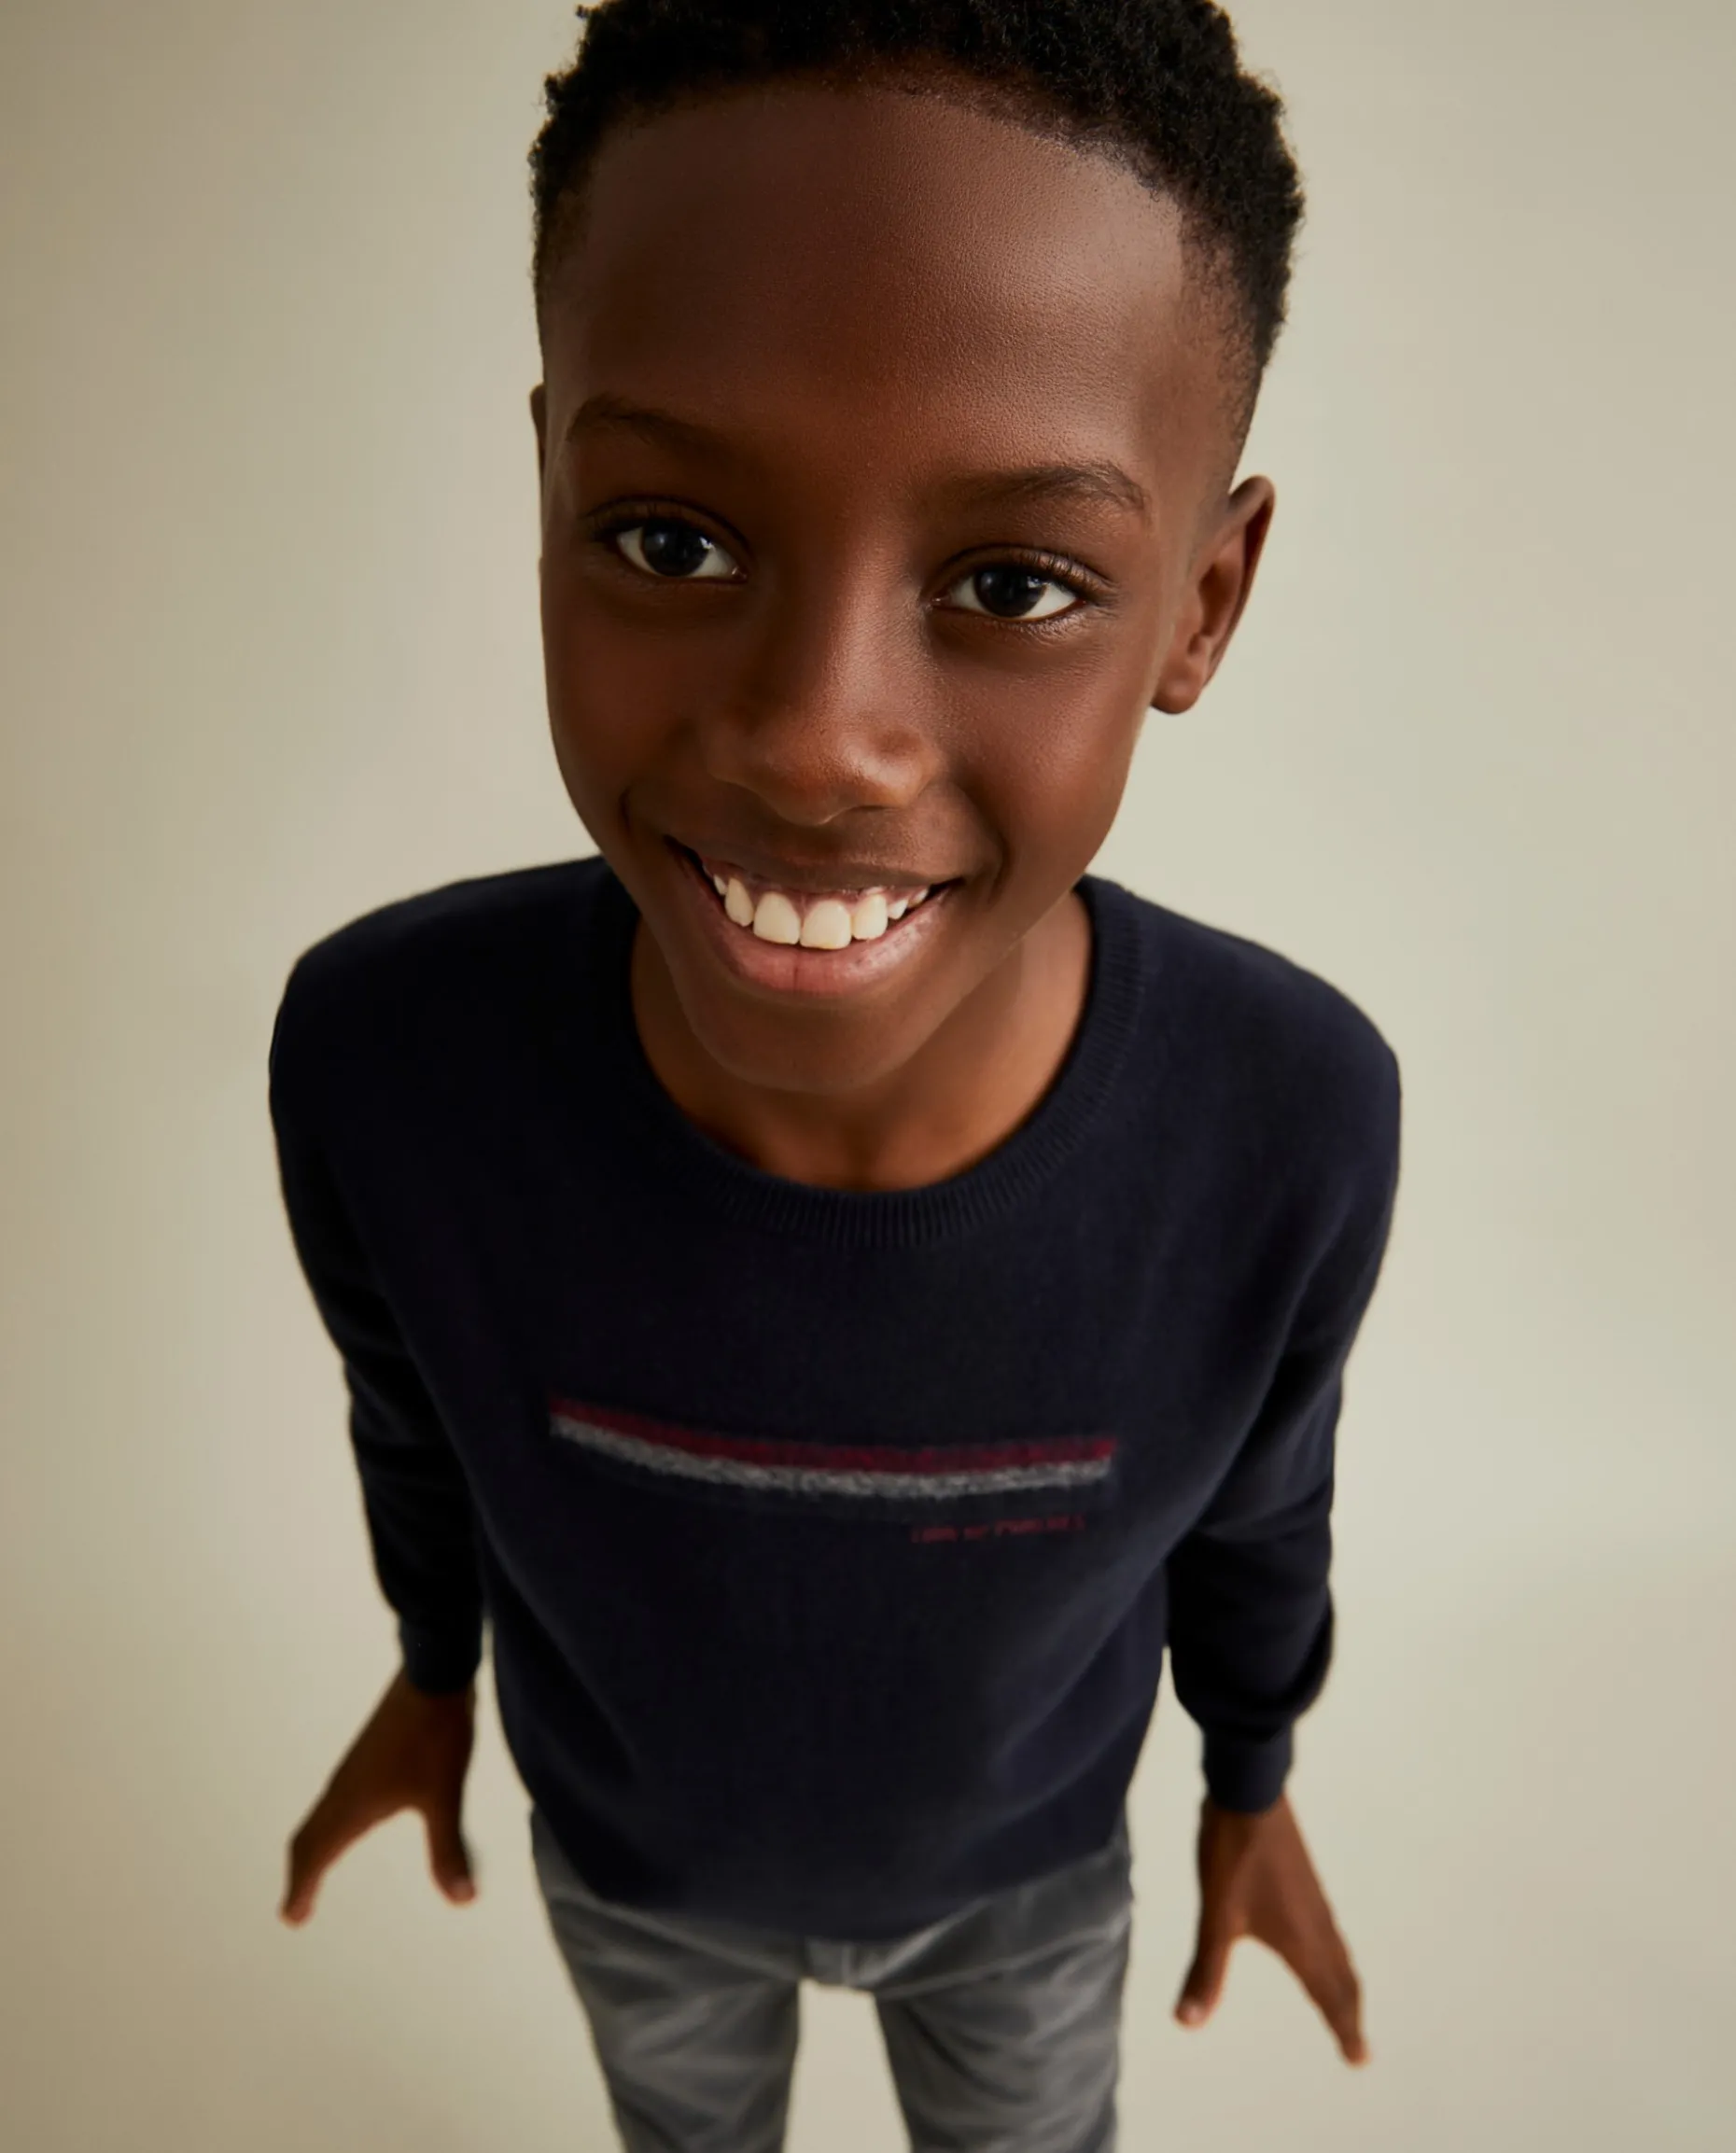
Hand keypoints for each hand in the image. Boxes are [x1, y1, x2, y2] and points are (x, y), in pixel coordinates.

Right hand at [280, 1665, 478, 1923]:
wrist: (433, 1672)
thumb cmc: (436, 1734)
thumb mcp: (445, 1796)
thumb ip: (449, 1849)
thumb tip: (462, 1899)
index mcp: (352, 1804)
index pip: (314, 1854)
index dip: (301, 1888)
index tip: (292, 1918)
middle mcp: (343, 1788)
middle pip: (308, 1838)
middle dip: (300, 1873)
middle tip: (296, 1905)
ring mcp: (353, 1768)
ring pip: (319, 1816)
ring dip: (313, 1848)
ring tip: (316, 1870)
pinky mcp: (367, 1754)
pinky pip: (334, 1800)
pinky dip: (329, 1824)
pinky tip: (352, 1820)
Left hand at [1174, 1791, 1367, 2063]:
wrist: (1250, 1793)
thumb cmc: (1234, 1855)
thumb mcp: (1216, 1916)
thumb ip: (1205, 1971)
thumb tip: (1185, 2022)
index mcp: (1301, 1941)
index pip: (1328, 1996)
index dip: (1343, 2029)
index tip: (1359, 2059)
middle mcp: (1316, 1925)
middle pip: (1342, 1979)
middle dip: (1348, 2013)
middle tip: (1356, 2044)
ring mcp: (1314, 1900)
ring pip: (1339, 1953)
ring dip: (1345, 1984)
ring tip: (1344, 2003)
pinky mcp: (1306, 1881)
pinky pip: (1331, 1932)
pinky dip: (1335, 1956)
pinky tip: (1320, 1946)